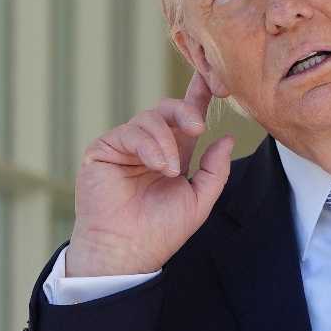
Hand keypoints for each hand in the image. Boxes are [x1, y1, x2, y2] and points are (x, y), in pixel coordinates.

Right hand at [67, 72, 234, 275]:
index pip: (186, 118)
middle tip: (198, 127)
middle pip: (168, 109)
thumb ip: (214, 170)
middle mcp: (149, 146)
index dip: (198, 95)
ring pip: (150, 119)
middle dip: (187, 110)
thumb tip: (227, 139)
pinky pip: (130, 132)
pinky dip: (148, 146)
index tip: (212, 78)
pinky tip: (157, 166)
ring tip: (170, 170)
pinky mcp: (103, 149)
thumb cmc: (160, 231)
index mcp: (173, 154)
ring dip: (166, 142)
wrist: (128, 252)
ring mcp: (125, 146)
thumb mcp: (199, 200)